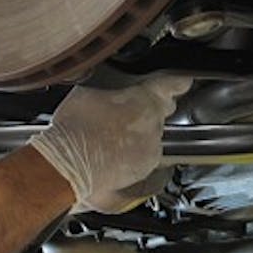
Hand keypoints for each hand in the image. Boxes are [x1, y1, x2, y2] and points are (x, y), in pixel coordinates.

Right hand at [31, 76, 190, 212]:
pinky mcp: (143, 170)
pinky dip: (131, 158)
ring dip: (137, 137)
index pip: (173, 84)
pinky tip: (110, 157)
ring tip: (110, 139)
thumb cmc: (74, 128)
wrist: (68, 164)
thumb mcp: (87, 93)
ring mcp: (151, 149)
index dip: (178, 82)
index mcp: (144, 99)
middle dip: (149, 112)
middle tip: (126, 113)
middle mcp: (154, 124)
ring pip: (151, 138)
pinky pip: (143, 160)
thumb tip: (107, 93)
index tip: (183, 81)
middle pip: (162, 113)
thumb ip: (109, 92)